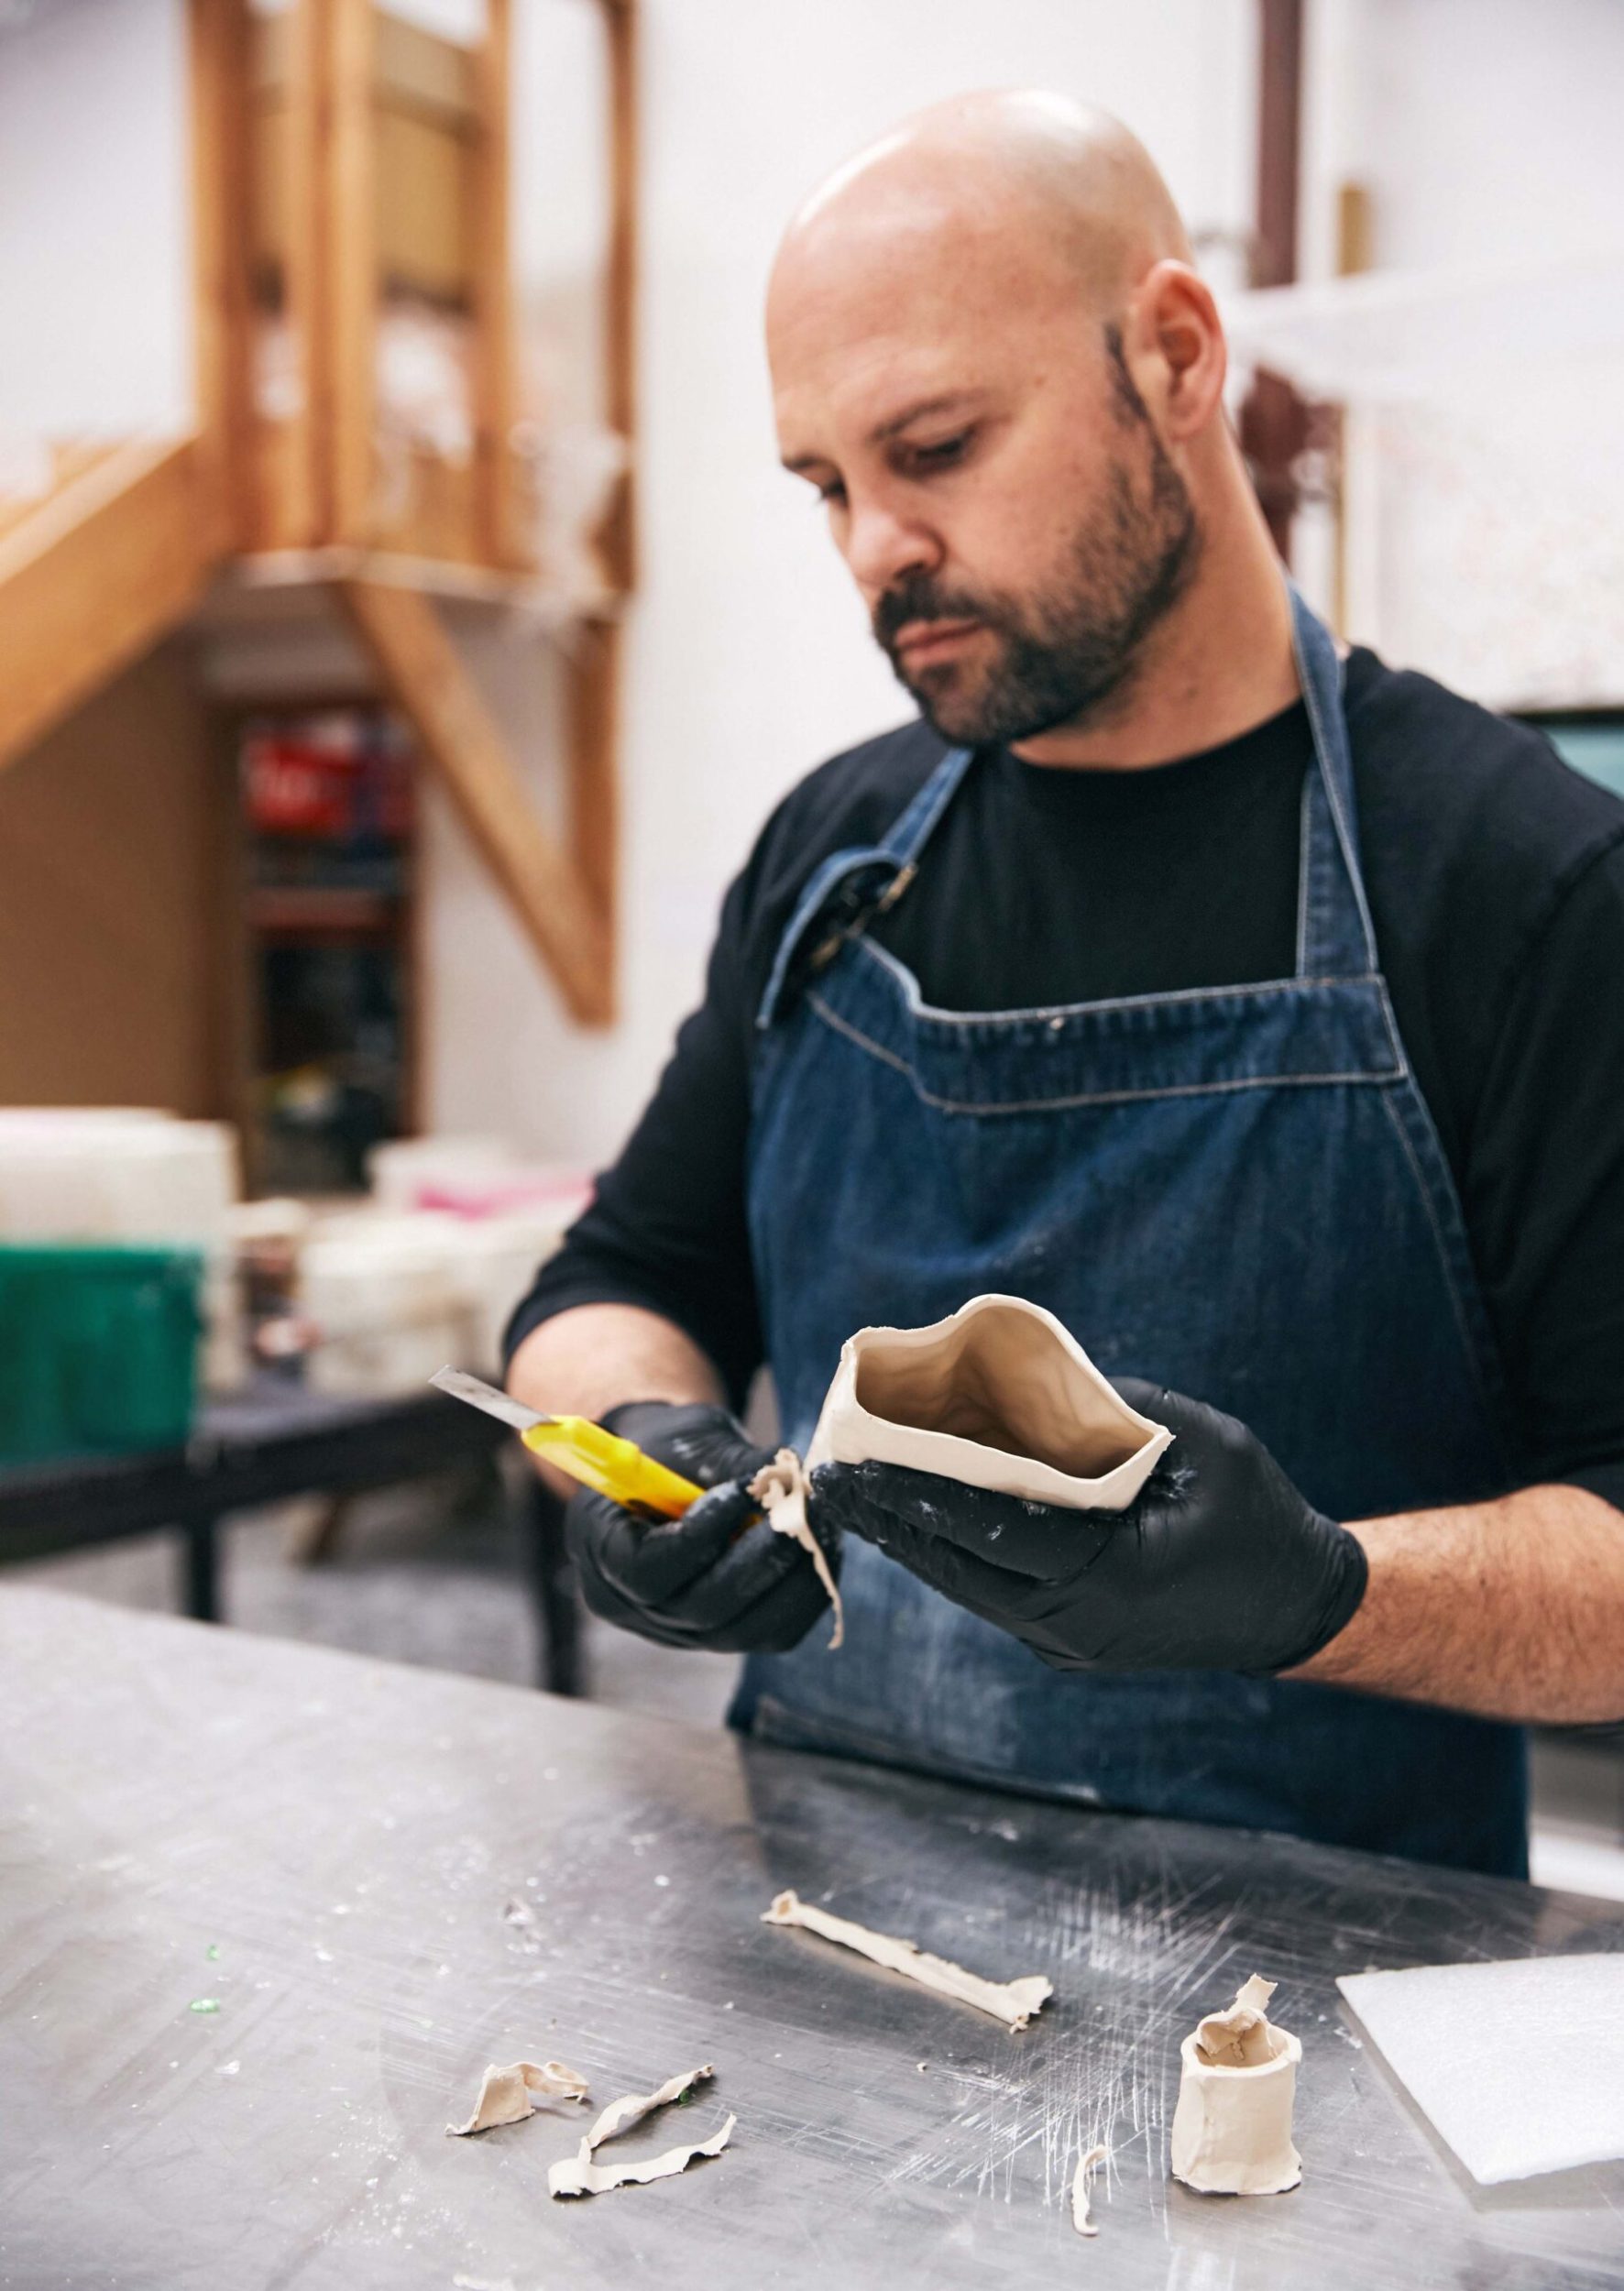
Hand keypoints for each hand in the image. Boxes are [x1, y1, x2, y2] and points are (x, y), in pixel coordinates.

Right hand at [565, 1402, 837, 1653]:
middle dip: (758, 1560)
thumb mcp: (687, 1438)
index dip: (699, 1537)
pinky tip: (820, 1550)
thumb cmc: (670, 1448)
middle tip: (798, 1513)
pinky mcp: (724, 1636)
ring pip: (743, 1630)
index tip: (741, 1492)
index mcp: (602, 1551)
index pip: (645, 1571)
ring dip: (791, 1580)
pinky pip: (772, 1634)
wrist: (669, 1474)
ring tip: (819, 1528)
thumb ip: (728, 1461)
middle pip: (701, 1609)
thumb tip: (790, 1475)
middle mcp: (636, 1606)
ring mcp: (681, 1630)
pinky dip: (805, 1596)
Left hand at [811, 1380, 1366, 1674]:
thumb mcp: (1203, 1444)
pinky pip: (993, 1594)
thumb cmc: (1258, 1516)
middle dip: (892, 1521)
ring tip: (851, 1493)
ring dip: (910, 1540)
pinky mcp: (1068, 1642)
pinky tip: (909, 1515)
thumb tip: (1032, 1376)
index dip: (922, 1497)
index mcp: (1115, 1580)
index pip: (994, 1533)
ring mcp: (1070, 1643)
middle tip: (829, 1476)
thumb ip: (1118, 1412)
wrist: (1297, 1608)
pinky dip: (950, 1553)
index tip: (862, 1465)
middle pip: (962, 1571)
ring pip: (969, 1588)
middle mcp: (1080, 1625)